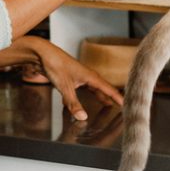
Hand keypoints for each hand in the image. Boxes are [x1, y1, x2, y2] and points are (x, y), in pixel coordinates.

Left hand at [0, 36, 122, 120]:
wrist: (42, 53)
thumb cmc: (55, 65)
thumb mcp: (64, 87)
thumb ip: (73, 103)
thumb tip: (82, 117)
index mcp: (90, 76)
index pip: (108, 89)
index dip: (118, 97)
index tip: (127, 104)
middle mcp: (87, 76)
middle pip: (102, 89)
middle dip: (110, 98)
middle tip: (120, 107)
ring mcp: (79, 77)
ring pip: (92, 89)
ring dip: (98, 97)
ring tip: (106, 105)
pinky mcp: (71, 78)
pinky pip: (82, 89)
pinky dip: (85, 97)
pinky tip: (82, 103)